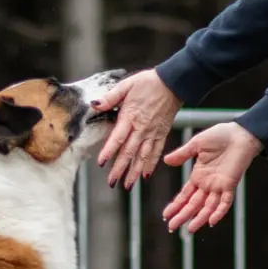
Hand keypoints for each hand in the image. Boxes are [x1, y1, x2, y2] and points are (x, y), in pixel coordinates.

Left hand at [93, 68, 181, 189]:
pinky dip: (151, 164)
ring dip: (135, 172)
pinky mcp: (162, 134)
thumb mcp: (126, 85)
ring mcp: (153, 133)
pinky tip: (145, 175)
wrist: (173, 83)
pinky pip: (156, 152)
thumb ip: (110, 97)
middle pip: (129, 152)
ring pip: (143, 156)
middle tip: (112, 182)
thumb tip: (94, 104)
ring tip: (128, 185)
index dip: (109, 151)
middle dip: (120, 169)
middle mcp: (142, 128)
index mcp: (130, 116)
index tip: (101, 163)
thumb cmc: (148, 83)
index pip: (118, 137)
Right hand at [160, 123, 262, 233]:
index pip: (185, 196)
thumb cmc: (220, 136)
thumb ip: (182, 154)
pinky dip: (219, 212)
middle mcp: (208, 184)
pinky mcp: (230, 184)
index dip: (176, 206)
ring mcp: (219, 186)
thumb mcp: (196, 144)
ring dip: (199, 218)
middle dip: (182, 216)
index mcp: (198, 176)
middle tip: (172, 228)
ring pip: (207, 207)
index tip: (166, 215)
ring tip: (189, 230)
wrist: (240, 133)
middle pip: (193, 205)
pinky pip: (225, 202)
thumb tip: (166, 161)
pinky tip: (211, 221)